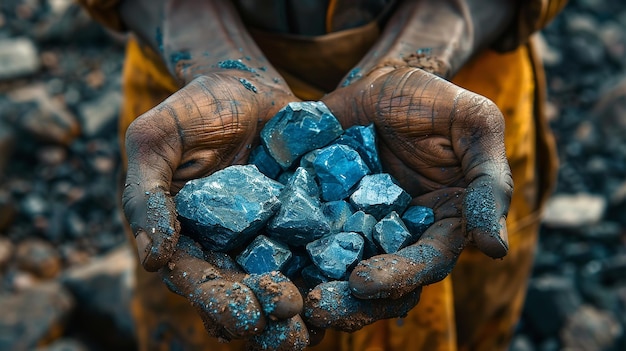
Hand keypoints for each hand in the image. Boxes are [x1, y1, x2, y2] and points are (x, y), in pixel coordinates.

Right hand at [121, 73, 309, 347]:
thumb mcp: (155, 141)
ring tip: (318, 327)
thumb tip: (153, 258)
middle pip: (243, 295)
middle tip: (290, 331)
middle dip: (264, 318)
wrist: (246, 87)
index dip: (220, 303)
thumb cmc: (194, 109)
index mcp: (186, 238)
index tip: (247, 315)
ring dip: (298, 313)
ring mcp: (268, 239)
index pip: (199, 282)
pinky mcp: (304, 224)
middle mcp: (228, 247)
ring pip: (281, 286)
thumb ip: (146, 194)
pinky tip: (347, 292)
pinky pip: (317, 256)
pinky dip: (330, 278)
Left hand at [305, 66, 512, 330]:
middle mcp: (402, 234)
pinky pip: (309, 240)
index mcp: (443, 222)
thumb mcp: (475, 125)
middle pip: (385, 282)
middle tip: (320, 305)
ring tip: (295, 298)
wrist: (383, 81)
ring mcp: (361, 227)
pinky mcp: (326, 215)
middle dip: (354, 300)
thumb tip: (494, 248)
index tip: (364, 282)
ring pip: (345, 273)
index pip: (427, 261)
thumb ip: (490, 182)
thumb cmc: (435, 100)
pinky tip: (270, 263)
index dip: (400, 276)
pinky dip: (293, 255)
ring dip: (323, 290)